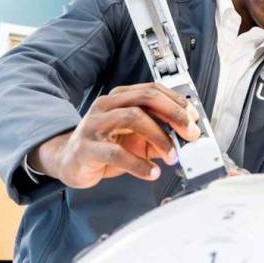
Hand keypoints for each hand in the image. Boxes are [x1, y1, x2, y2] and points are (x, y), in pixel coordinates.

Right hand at [30, 83, 200, 188]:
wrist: (69, 161)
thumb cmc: (105, 147)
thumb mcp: (136, 139)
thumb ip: (159, 137)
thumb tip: (186, 140)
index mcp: (120, 98)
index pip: (153, 90)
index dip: (177, 102)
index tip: (194, 117)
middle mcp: (107, 105)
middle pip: (145, 98)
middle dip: (173, 114)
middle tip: (190, 133)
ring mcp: (94, 124)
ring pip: (132, 118)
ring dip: (159, 138)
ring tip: (173, 155)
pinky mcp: (86, 147)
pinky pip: (116, 153)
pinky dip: (139, 164)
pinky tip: (151, 172)